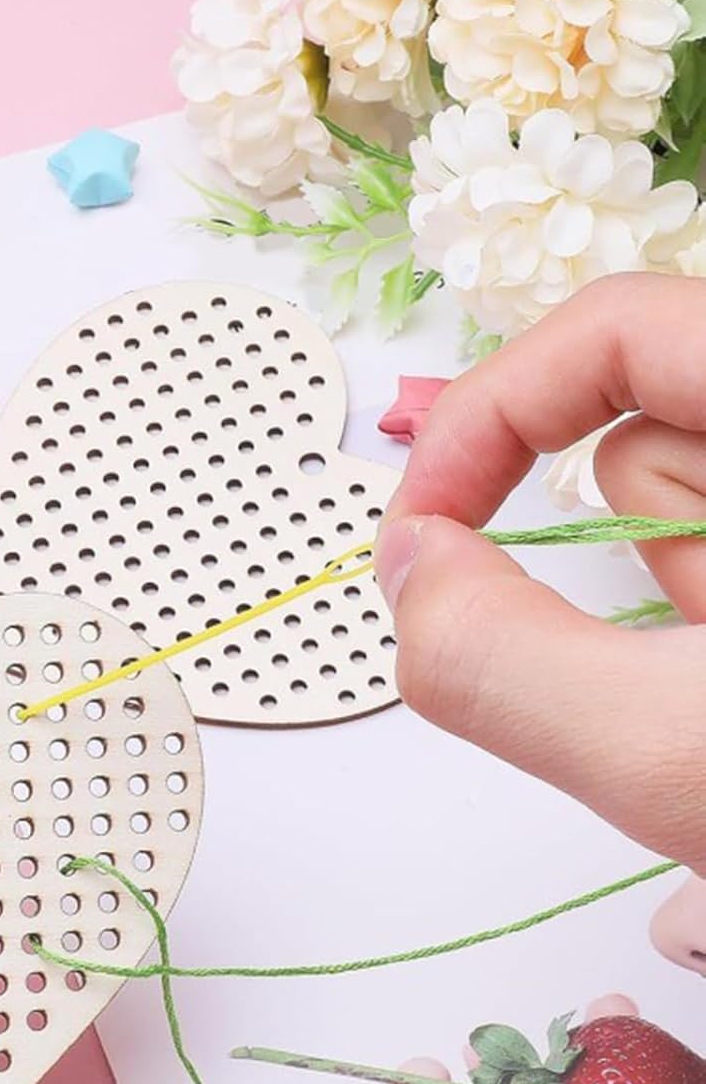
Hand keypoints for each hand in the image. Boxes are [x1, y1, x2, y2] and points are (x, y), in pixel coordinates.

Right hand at [374, 274, 705, 874]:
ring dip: (661, 603)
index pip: (614, 328)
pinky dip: (694, 622)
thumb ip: (496, 662)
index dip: (489, 419)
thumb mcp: (670, 755)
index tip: (424, 536)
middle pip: (640, 429)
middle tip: (650, 675)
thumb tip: (406, 569)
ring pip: (679, 504)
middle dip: (599, 555)